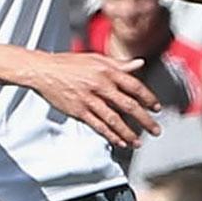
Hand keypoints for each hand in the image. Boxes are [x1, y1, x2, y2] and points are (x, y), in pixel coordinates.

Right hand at [27, 51, 161, 147]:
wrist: (44, 70)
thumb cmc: (70, 63)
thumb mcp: (96, 58)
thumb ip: (120, 64)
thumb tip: (139, 64)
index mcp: (107, 71)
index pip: (134, 86)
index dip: (148, 98)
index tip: (157, 108)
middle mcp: (100, 85)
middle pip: (128, 105)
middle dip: (144, 120)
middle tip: (155, 130)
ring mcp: (89, 99)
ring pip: (114, 119)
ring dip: (129, 133)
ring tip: (138, 142)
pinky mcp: (79, 111)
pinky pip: (98, 125)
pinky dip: (110, 135)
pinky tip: (119, 141)